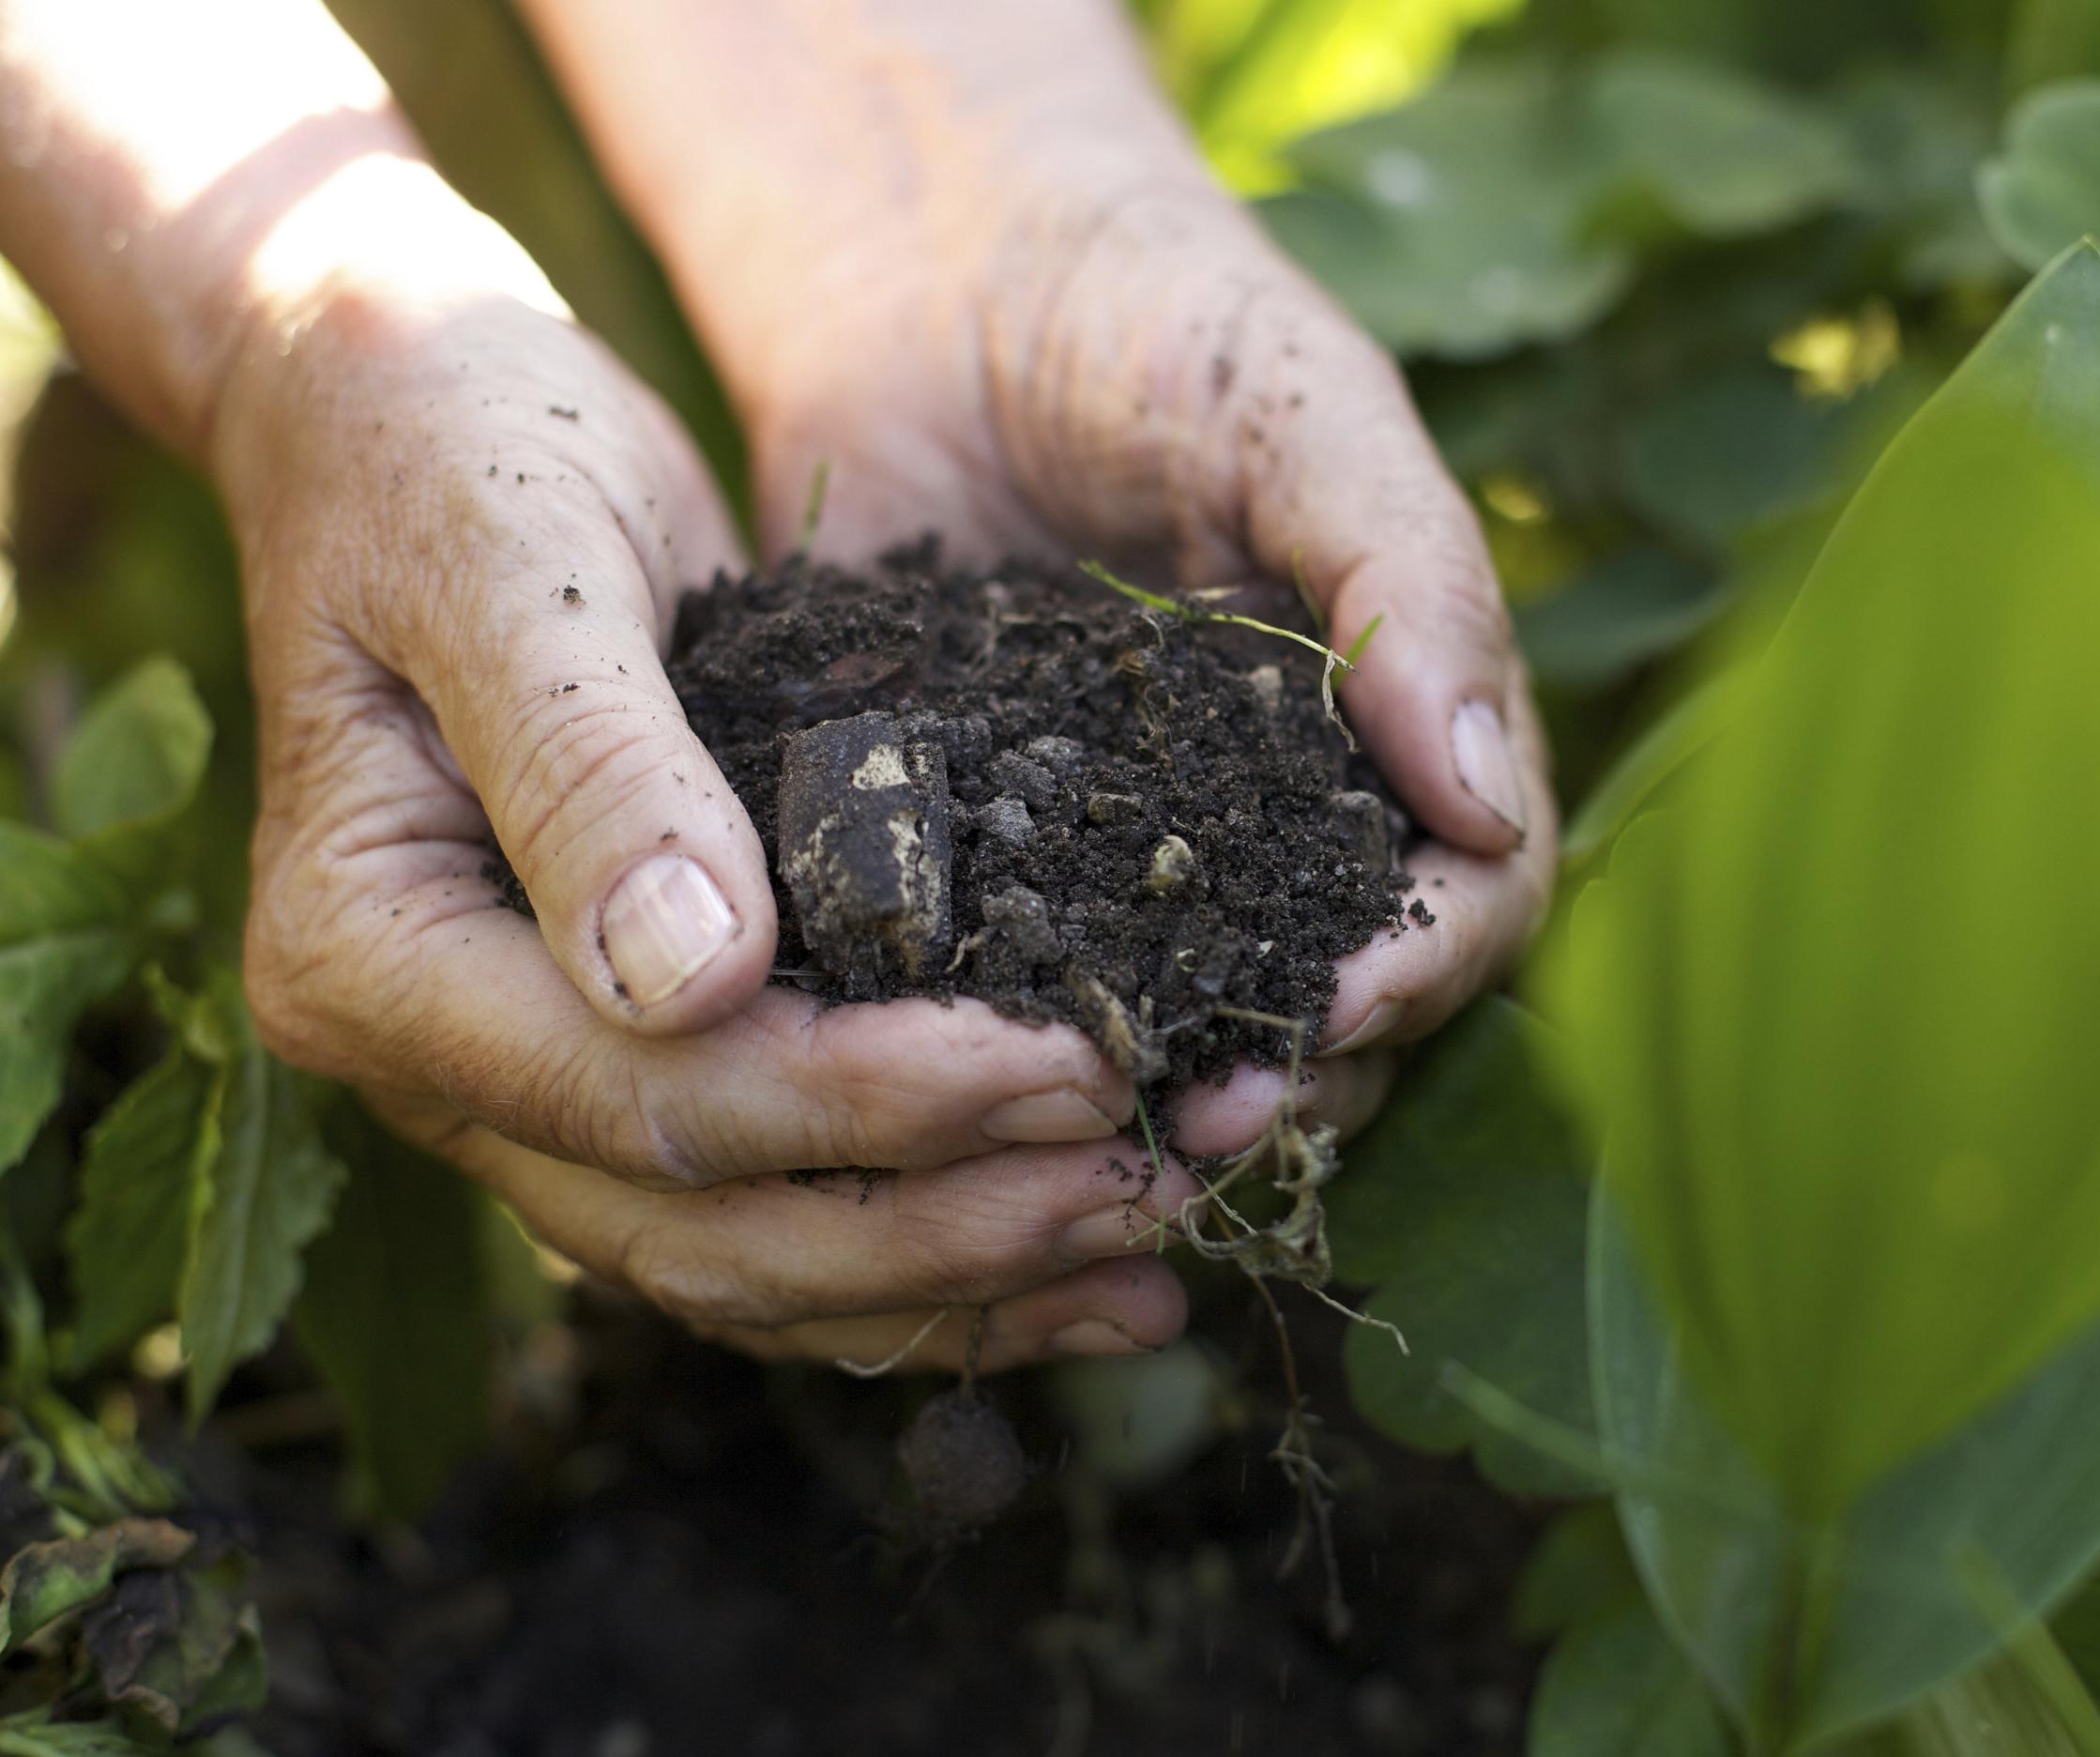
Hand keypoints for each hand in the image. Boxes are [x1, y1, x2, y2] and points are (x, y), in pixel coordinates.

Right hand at [208, 165, 1195, 1371]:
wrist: (409, 419)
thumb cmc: (453, 451)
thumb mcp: (517, 563)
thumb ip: (591, 765)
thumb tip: (698, 979)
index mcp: (370, 955)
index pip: (641, 1094)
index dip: (865, 1102)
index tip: (1070, 1067)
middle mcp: (435, 1061)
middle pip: (699, 1226)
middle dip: (939, 1224)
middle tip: (1146, 1186)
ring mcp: (523, 1079)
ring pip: (741, 1259)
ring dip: (952, 1276)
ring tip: (1149, 1254)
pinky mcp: (626, 1054)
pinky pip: (770, 1201)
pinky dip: (921, 1243)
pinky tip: (1075, 1252)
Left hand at [518, 0, 1558, 1155]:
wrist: (935, 277)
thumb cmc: (1159, 314)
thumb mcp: (1305, 416)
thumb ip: (1407, 585)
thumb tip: (1486, 806)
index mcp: (1395, 732)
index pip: (1472, 898)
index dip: (1424, 971)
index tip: (1333, 1008)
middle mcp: (1279, 817)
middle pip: (1340, 1000)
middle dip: (1289, 1074)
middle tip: (1197, 1122)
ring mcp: (1133, 848)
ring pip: (1186, 1021)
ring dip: (1155, 1094)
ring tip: (1090, 1139)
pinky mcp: (988, 851)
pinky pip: (1016, 971)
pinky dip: (1004, 1038)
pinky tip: (956, 1076)